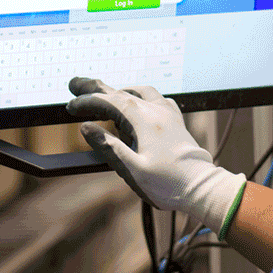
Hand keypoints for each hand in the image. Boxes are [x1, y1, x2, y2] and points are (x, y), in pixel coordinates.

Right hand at [67, 77, 247, 236]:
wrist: (202, 188)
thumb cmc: (168, 184)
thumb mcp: (132, 169)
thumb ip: (108, 147)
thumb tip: (87, 128)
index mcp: (144, 120)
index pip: (109, 101)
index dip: (88, 101)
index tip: (71, 106)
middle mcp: (156, 111)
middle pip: (121, 92)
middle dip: (96, 88)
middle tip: (75, 84)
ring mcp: (168, 114)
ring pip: (139, 93)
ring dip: (119, 92)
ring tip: (104, 97)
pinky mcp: (176, 122)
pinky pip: (156, 99)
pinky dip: (140, 98)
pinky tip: (138, 105)